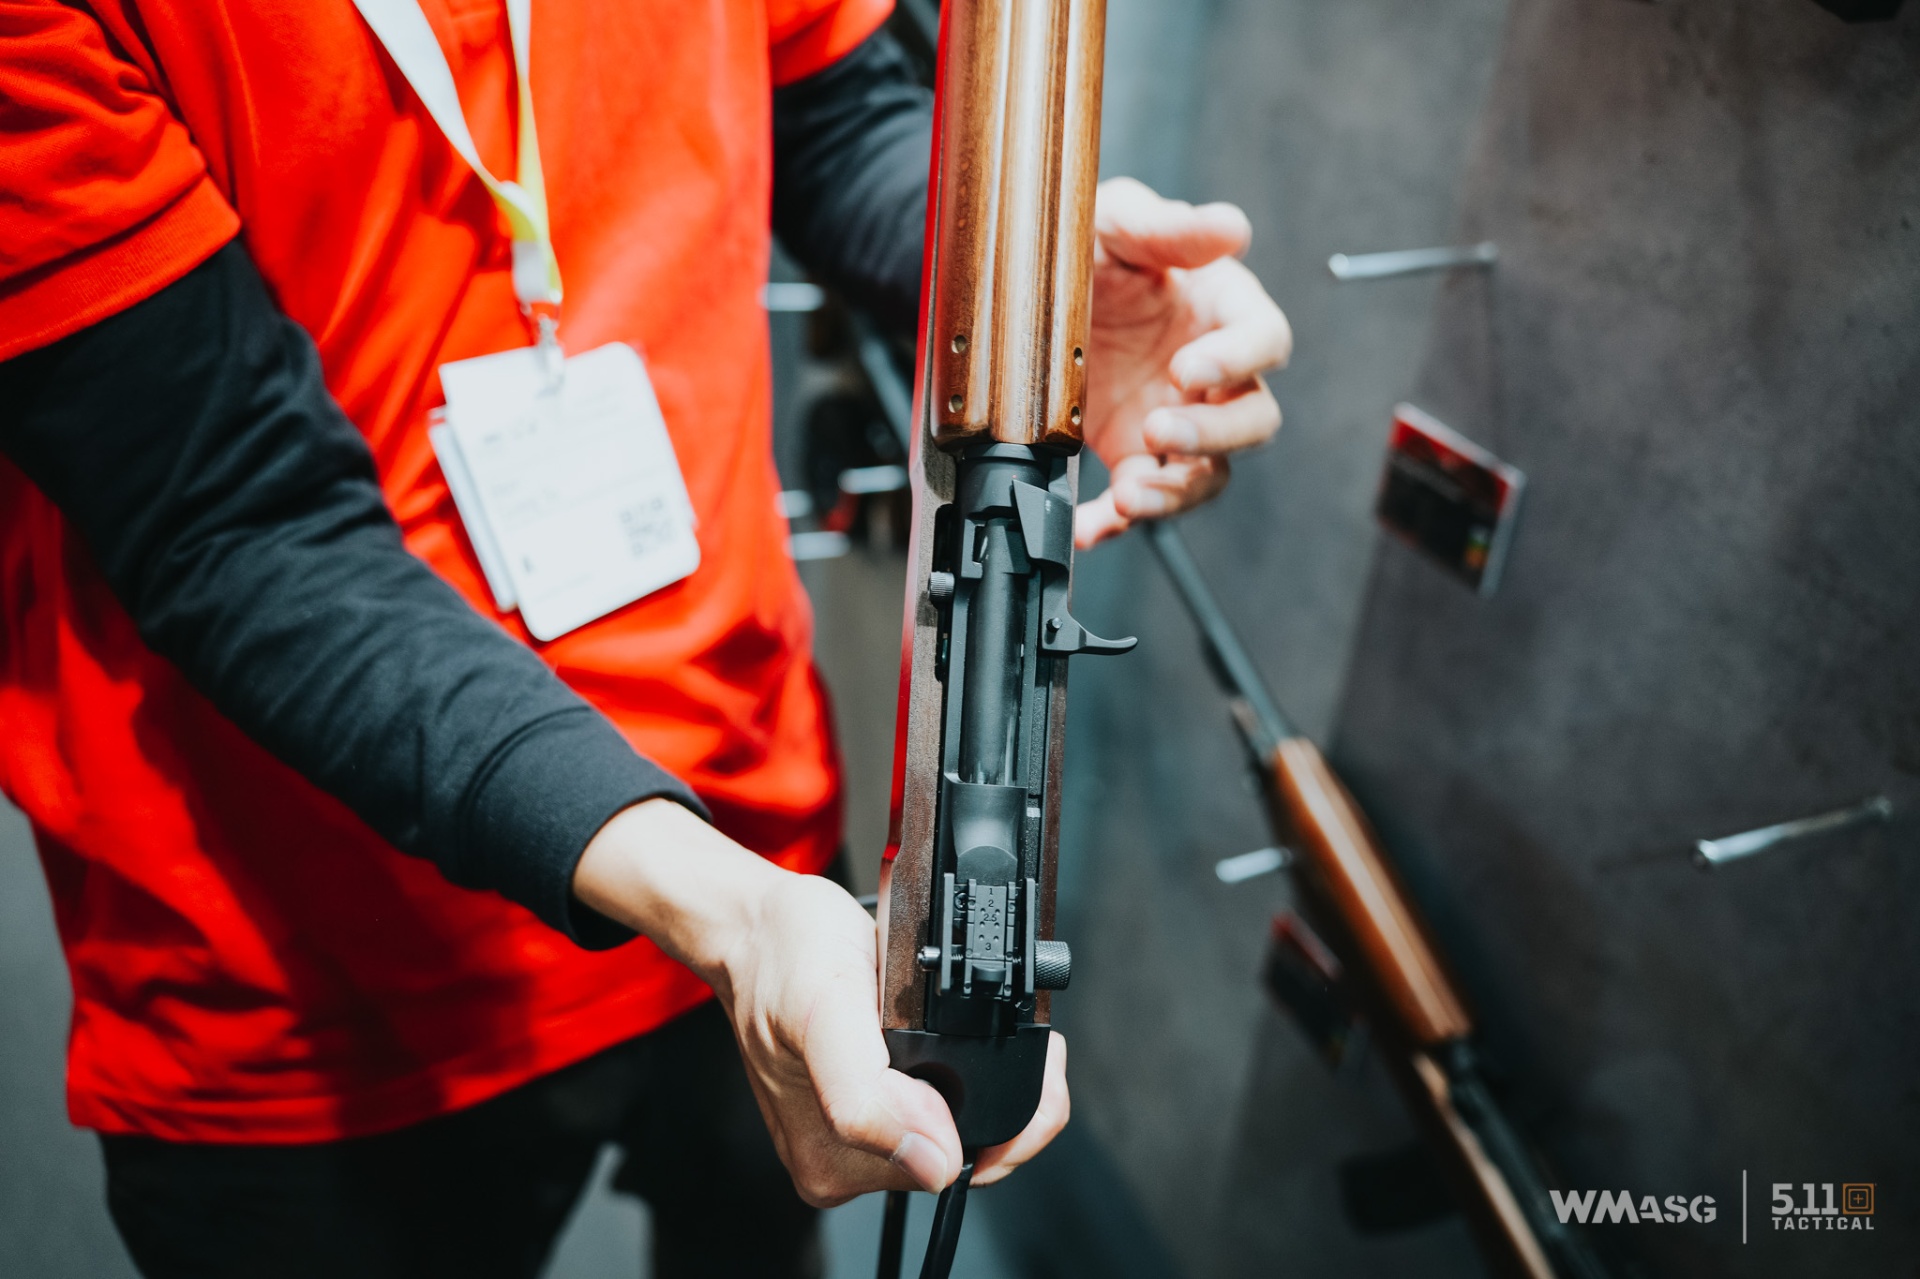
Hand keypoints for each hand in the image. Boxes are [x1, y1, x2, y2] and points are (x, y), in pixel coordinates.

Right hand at [573, 799, 1069, 1204]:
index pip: (960, 1167)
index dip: (1018, 1120)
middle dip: (1003, 1093)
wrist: (758, 929)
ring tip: (968, 1021)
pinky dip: (960, 1065)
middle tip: (1012, 1028)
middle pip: (968, 1150)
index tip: (1041, 1057)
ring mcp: (858, 1135)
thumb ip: (867, 1096)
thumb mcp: (824, 1010)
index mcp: (834, 1157)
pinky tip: (945, 1030)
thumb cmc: (782, 958)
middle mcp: (845, 1159)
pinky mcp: (870, 1106)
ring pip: (960, 1125)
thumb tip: (934, 1160)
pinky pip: (942, 1101)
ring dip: (982, 1076)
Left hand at [1077, 177, 1292, 547]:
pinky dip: (1116, 521)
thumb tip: (1229, 228)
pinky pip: (1140, 497)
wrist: (1033, 286)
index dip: (1237, 359)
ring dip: (1174, 492)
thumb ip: (1167, 229)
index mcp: (1224, 310)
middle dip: (1212, 435)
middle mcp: (1211, 373)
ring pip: (1205, 473)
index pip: (1264, 340)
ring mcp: (1175, 418)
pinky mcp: (1132, 452)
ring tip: (1129, 496)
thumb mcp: (1118, 223)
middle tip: (1159, 431)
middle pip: (1251, 420)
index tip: (1188, 367)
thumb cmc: (1094, 245)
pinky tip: (1088, 527)